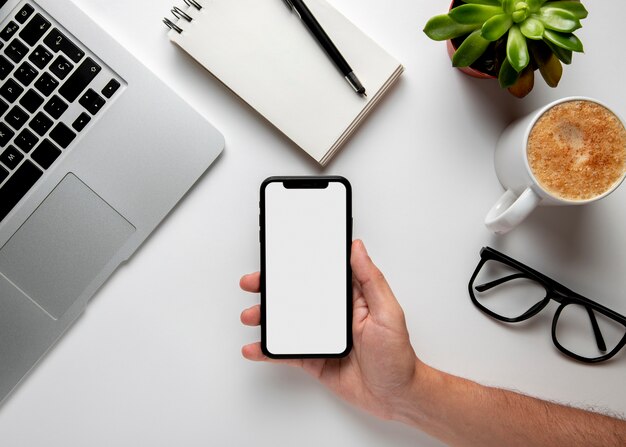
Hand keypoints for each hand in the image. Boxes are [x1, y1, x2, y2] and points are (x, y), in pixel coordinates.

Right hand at [240, 239, 421, 419]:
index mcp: (350, 298)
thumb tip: (357, 248)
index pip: (320, 275)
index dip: (298, 265)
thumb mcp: (388, 312)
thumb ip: (371, 280)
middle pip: (296, 296)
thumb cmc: (397, 355)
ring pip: (287, 323)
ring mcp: (321, 337)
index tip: (278, 257)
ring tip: (251, 316)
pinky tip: (255, 348)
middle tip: (253, 282)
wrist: (395, 397)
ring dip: (265, 318)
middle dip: (272, 289)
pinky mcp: (314, 359)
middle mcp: (333, 315)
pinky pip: (287, 352)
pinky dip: (269, 351)